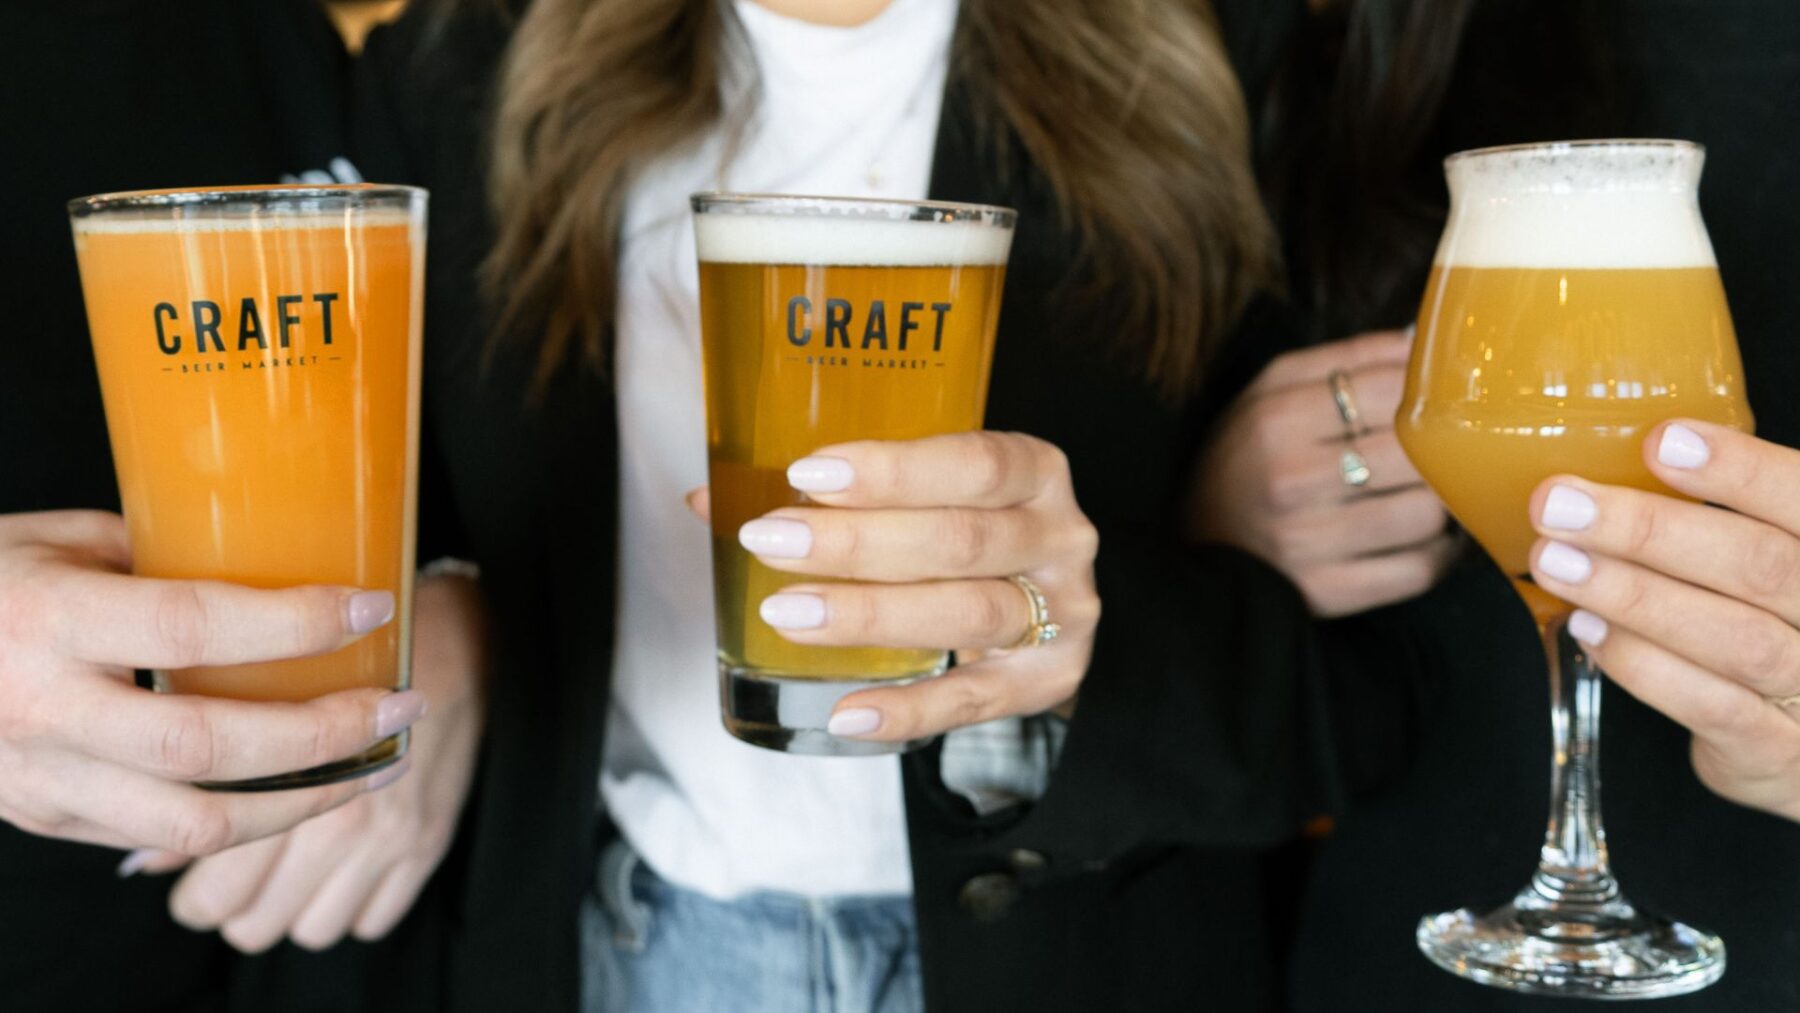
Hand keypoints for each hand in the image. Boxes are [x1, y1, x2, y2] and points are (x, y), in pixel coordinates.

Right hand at [0, 511, 422, 854]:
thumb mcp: (55, 541)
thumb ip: (155, 554)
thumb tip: (273, 556)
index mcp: (46, 620)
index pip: (191, 627)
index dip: (291, 623)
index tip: (371, 608)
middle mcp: (43, 709)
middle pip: (209, 746)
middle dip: (324, 735)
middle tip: (401, 710)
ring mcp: (40, 778)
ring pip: (195, 822)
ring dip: (304, 802)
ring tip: (374, 768)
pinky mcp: (43, 818)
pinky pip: (159, 838)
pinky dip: (241, 823)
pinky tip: (299, 794)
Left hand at [141, 573, 487, 951]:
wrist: (459, 641)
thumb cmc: (355, 658)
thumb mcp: (264, 696)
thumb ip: (208, 774)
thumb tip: (147, 859)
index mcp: (290, 784)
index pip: (214, 889)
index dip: (190, 892)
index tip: (191, 872)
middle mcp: (340, 823)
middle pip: (253, 921)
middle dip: (236, 907)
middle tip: (232, 876)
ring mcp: (386, 840)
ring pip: (309, 929)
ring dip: (293, 909)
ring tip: (286, 873)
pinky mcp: (427, 846)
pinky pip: (372, 921)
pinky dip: (350, 906)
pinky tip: (339, 868)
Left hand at [720, 431, 1099, 742]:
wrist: (1045, 603)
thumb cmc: (966, 531)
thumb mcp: (923, 497)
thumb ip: (833, 494)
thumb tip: (703, 499)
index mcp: (1034, 470)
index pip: (973, 462)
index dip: (893, 470)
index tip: (807, 475)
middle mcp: (1061, 535)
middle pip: (960, 539)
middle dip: (857, 543)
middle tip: (770, 541)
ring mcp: (1063, 612)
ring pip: (970, 612)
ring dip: (870, 614)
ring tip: (786, 613)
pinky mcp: (1047, 680)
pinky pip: (975, 701)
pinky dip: (908, 710)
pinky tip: (846, 712)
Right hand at [1187, 329, 1457, 616]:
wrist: (1192, 544)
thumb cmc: (1243, 458)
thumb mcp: (1270, 391)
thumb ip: (1345, 359)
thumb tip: (1423, 344)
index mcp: (1277, 420)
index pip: (1389, 391)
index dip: (1427, 393)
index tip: (1435, 402)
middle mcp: (1291, 481)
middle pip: (1416, 455)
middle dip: (1441, 451)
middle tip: (1446, 450)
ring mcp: (1309, 543)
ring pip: (1425, 516)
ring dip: (1442, 505)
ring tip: (1431, 493)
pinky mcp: (1328, 592)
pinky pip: (1417, 572)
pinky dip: (1437, 555)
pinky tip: (1425, 539)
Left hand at [1527, 419, 1799, 821]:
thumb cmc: (1782, 623)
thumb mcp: (1776, 557)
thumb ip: (1729, 515)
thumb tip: (1620, 456)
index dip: (1741, 470)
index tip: (1662, 441)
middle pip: (1760, 567)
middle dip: (1650, 531)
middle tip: (1558, 504)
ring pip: (1735, 639)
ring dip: (1633, 596)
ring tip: (1555, 562)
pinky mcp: (1778, 752)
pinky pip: (1713, 707)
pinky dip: (1644, 665)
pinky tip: (1587, 629)